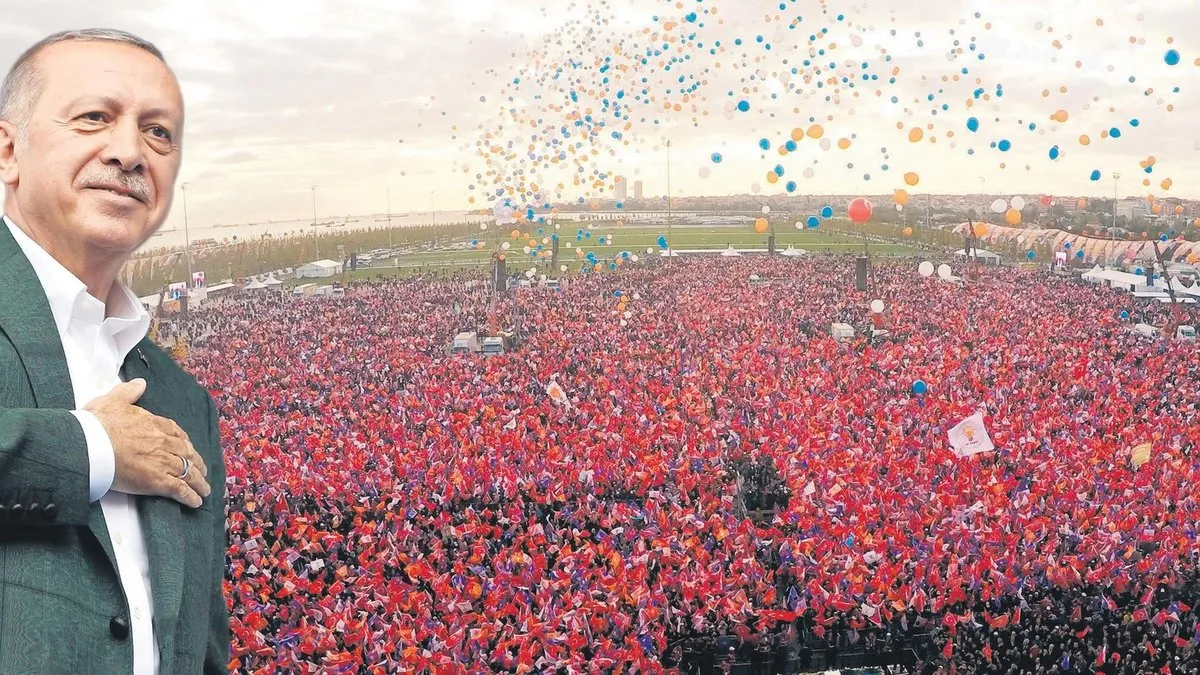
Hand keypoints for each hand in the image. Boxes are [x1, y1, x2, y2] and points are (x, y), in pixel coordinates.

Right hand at [84, 379, 210, 507]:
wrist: (91, 444)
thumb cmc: (98, 424)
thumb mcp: (113, 400)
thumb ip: (129, 392)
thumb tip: (140, 383)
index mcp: (155, 424)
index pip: (176, 434)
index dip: (185, 443)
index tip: (189, 449)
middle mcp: (164, 443)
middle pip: (187, 454)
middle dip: (196, 463)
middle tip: (201, 470)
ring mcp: (163, 462)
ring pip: (188, 472)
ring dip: (198, 482)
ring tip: (204, 489)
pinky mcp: (158, 481)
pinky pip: (180, 489)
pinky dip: (190, 496)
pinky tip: (196, 502)